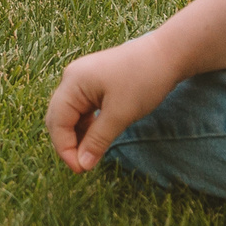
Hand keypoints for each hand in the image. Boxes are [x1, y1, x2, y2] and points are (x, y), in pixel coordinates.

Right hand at [45, 33, 181, 172]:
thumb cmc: (143, 80)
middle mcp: (72, 79)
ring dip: (78, 136)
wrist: (168, 54)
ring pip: (70, 115)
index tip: (81, 170)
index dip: (65, 149)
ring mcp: (82, 80)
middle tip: (84, 166)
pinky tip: (98, 139)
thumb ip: (97, 140)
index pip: (57, 122)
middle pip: (58, 118)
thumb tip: (82, 165)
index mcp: (73, 82)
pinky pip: (82, 109)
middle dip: (68, 143)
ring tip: (92, 155)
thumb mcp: (120, 114)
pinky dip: (87, 126)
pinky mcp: (94, 83)